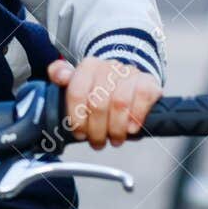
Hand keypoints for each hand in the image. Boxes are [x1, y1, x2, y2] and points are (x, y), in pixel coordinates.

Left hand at [46, 56, 162, 148]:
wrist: (129, 80)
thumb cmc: (101, 87)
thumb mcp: (78, 82)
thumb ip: (61, 75)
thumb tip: (59, 76)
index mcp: (88, 66)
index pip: (76, 93)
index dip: (77, 119)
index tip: (79, 134)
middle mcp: (109, 66)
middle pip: (98, 103)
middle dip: (96, 129)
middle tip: (97, 142)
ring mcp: (130, 73)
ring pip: (119, 104)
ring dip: (115, 129)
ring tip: (114, 140)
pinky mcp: (148, 82)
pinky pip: (142, 99)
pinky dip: (135, 118)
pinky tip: (130, 129)